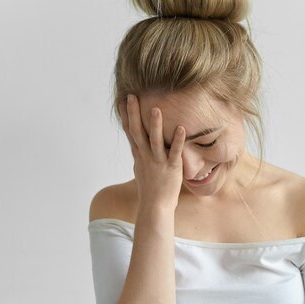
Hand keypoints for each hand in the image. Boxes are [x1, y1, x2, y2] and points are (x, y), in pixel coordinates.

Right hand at [118, 95, 186, 210]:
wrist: (156, 206)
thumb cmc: (150, 188)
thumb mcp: (142, 168)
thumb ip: (141, 154)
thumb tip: (138, 145)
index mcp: (139, 155)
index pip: (130, 131)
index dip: (126, 115)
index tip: (122, 100)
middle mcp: (146, 156)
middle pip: (138, 132)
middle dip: (134, 114)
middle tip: (132, 96)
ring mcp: (158, 162)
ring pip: (155, 140)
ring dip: (155, 125)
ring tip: (156, 109)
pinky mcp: (172, 168)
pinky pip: (175, 152)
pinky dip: (178, 140)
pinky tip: (182, 128)